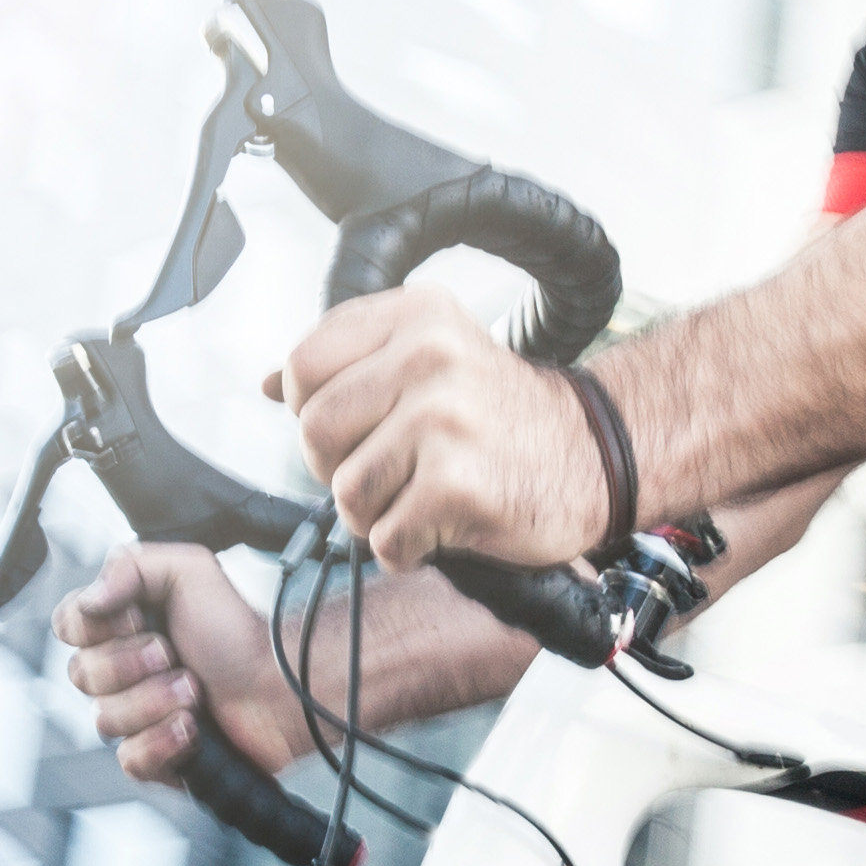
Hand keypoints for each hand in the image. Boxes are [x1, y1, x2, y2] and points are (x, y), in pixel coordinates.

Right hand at [57, 546, 307, 782]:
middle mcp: (123, 670)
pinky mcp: (155, 755)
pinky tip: (189, 727)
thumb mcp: (191, 572)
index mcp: (122, 625)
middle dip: (131, 665)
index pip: (68, 626)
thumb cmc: (239, 633)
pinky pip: (129, 759)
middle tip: (172, 655)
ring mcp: (137, 714)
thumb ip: (131, 566)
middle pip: (81, 675)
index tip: (136, 618)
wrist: (279, 687)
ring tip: (193, 691)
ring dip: (155, 702)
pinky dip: (162, 742)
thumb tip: (89, 597)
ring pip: (105, 719)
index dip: (95, 628)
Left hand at [277, 285, 610, 570]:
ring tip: (422, 499)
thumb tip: (267, 382)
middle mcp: (429, 356)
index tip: (354, 426)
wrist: (598, 455)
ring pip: (346, 493)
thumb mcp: (433, 356)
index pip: (304, 366)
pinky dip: (407, 549)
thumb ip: (351, 363)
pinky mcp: (458, 485)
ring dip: (376, 516)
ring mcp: (444, 420)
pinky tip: (442, 526)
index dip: (312, 410)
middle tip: (390, 472)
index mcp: (415, 316)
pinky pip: (385, 539)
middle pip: (313, 433)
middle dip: (339, 469)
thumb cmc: (506, 414)